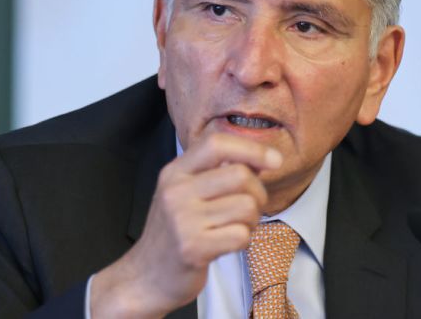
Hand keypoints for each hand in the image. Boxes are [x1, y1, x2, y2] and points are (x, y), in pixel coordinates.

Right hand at [90, 133, 282, 317]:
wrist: (145, 277)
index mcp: (175, 172)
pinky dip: (243, 240)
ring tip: (235, 227)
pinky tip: (227, 244)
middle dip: (258, 193)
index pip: (217, 144)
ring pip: (246, 206)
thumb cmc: (174, 232)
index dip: (252, 148)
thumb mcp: (185, 193)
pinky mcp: (192, 248)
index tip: (275, 160)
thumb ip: (215, 172)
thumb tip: (262, 158)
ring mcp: (183, 220)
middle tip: (249, 208)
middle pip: (240, 175)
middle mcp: (176, 191)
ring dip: (251, 220)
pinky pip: (241, 235)